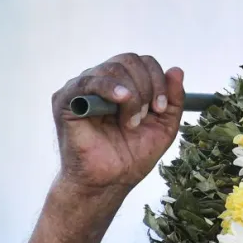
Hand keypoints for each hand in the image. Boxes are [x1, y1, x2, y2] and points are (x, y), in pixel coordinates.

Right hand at [50, 53, 184, 197]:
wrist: (110, 181)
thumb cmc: (133, 154)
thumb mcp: (164, 125)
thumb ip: (174, 98)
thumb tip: (177, 70)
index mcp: (124, 84)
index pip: (143, 62)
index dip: (158, 80)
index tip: (161, 109)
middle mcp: (103, 81)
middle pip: (129, 60)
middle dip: (147, 86)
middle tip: (145, 115)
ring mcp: (83, 89)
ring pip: (113, 69)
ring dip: (131, 95)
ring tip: (131, 122)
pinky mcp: (66, 100)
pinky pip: (88, 81)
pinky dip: (110, 87)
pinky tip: (122, 99)